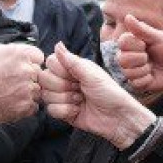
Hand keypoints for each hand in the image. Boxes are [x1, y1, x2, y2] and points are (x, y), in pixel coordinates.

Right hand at [0, 43, 44, 124]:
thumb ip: (14, 50)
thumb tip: (26, 54)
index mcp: (20, 54)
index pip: (39, 57)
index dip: (31, 63)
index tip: (24, 68)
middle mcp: (27, 70)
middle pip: (39, 75)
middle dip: (30, 78)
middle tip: (14, 83)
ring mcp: (27, 89)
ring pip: (38, 91)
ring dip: (28, 93)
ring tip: (12, 94)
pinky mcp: (25, 107)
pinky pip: (34, 107)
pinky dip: (25, 107)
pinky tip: (13, 104)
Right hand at [40, 42, 155, 148]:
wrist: (117, 118)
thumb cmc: (109, 93)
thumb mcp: (91, 74)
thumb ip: (71, 61)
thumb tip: (57, 44)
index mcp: (73, 68)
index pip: (50, 62)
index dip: (58, 70)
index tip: (74, 76)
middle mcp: (66, 80)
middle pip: (44, 79)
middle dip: (61, 87)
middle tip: (78, 89)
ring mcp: (63, 96)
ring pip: (46, 95)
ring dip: (65, 99)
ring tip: (80, 100)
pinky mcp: (63, 112)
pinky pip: (50, 110)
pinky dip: (65, 111)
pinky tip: (77, 110)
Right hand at [117, 15, 162, 94]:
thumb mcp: (158, 37)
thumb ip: (142, 29)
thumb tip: (127, 16)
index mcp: (130, 44)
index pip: (122, 42)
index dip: (135, 44)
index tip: (146, 44)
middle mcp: (127, 57)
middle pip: (121, 59)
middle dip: (140, 58)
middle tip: (149, 57)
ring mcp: (130, 71)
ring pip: (128, 72)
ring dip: (145, 69)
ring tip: (151, 66)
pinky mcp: (136, 84)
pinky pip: (135, 83)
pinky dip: (147, 79)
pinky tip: (152, 76)